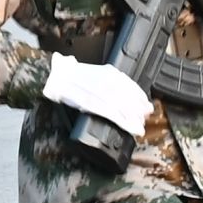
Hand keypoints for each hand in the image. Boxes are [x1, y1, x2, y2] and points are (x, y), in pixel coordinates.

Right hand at [41, 52, 155, 138]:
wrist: (56, 76)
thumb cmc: (72, 75)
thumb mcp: (94, 73)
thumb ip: (109, 80)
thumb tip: (122, 92)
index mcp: (108, 73)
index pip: (129, 85)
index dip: (139, 96)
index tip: (146, 103)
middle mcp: (107, 81)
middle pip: (128, 97)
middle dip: (138, 108)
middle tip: (146, 116)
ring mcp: (100, 92)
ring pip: (123, 107)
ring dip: (133, 118)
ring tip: (140, 127)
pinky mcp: (91, 102)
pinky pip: (112, 114)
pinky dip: (123, 122)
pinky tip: (131, 129)